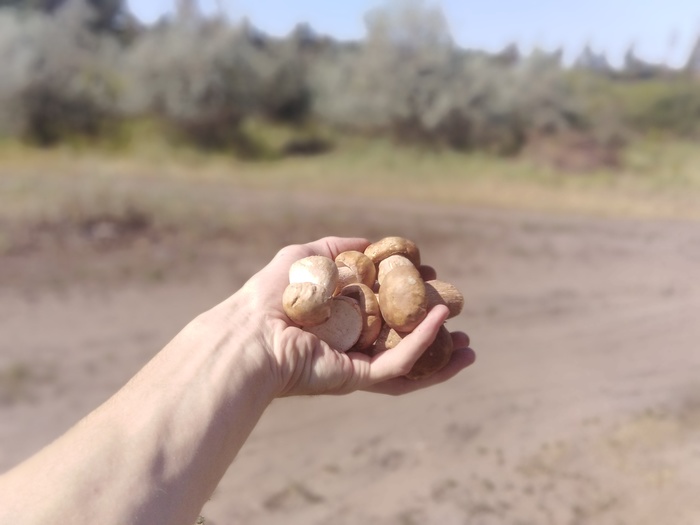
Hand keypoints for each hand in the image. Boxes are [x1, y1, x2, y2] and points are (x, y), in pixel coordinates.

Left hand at [233, 236, 475, 396]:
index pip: (384, 311)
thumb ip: (334, 248)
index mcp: (340, 321)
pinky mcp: (357, 378)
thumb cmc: (271, 295)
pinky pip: (398, 364)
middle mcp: (351, 346)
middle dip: (434, 334)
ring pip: (408, 363)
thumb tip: (366, 242)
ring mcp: (356, 364)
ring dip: (440, 355)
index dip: (408, 296)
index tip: (430, 278)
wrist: (251, 331)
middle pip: (401, 341)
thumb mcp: (302, 257)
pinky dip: (422, 345)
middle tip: (458, 318)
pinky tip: (440, 323)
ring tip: (469, 346)